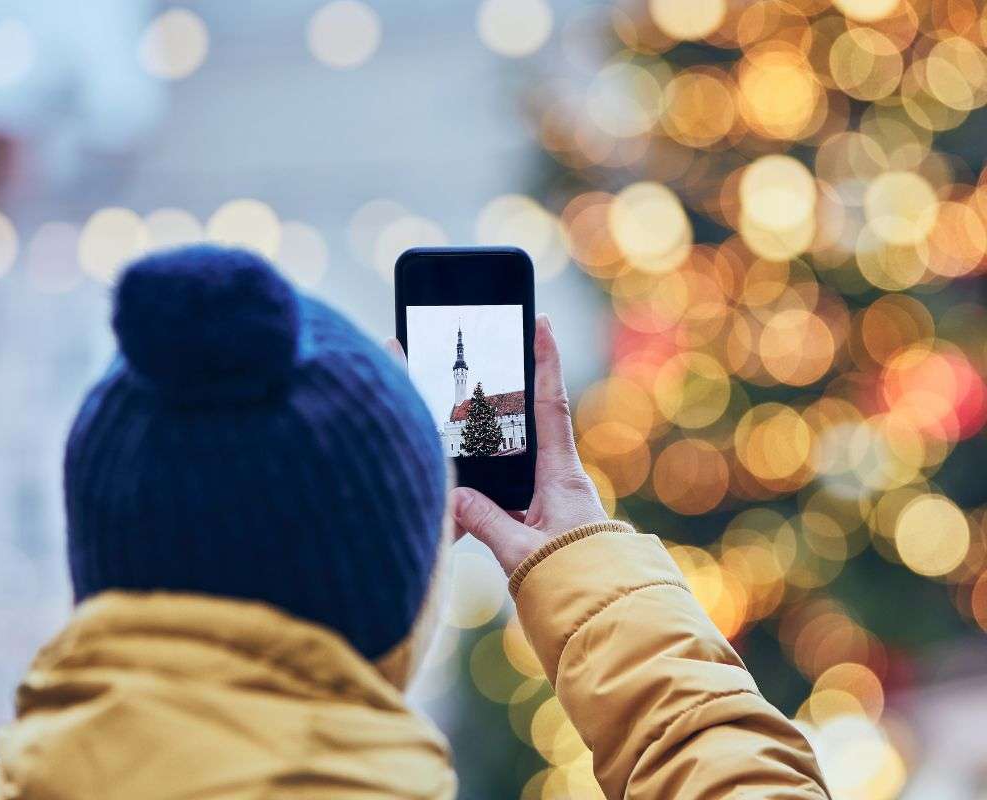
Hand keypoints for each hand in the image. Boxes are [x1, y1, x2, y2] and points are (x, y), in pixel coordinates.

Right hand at [387, 314, 608, 574]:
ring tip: (454, 444)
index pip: (550, 406)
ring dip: (488, 457)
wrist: (609, 619)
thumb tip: (451, 495)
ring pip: (512, 467)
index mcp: (561, 476)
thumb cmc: (575, 581)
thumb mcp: (522, 550)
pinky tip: (462, 508)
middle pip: (526, 429)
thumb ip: (485, 521)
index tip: (541, 322)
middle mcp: (559, 482)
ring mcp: (552, 503)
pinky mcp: (545, 525)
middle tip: (479, 374)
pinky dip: (486, 498)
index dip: (545, 363)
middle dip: (501, 404)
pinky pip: (510, 498)